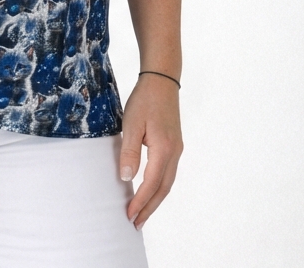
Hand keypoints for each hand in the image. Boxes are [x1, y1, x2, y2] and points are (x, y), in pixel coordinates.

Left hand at [119, 73, 182, 228]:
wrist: (162, 81)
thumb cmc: (144, 100)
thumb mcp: (131, 124)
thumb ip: (130, 152)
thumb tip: (126, 178)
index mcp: (164, 149)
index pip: (152, 184)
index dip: (141, 201)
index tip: (129, 215)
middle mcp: (175, 153)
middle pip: (164, 189)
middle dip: (150, 208)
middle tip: (136, 223)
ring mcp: (177, 149)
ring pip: (167, 182)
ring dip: (155, 199)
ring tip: (142, 212)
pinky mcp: (174, 145)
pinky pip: (168, 173)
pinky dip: (159, 186)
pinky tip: (149, 190)